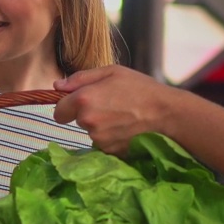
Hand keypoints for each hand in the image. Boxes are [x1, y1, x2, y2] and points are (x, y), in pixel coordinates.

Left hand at [53, 65, 174, 155]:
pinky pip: (103, 143)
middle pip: (77, 121)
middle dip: (87, 114)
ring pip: (91, 132)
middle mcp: (87, 121)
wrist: (166, 113)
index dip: (68, 107)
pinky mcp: (110, 151)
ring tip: (122, 116)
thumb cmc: (140, 88)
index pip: (59, 111)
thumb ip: (80, 78)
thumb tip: (57, 86)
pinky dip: (111, 137)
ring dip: (100, 126)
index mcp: (83, 99)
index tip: (80, 103)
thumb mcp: (111, 72)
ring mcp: (98, 138)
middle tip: (111, 105)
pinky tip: (126, 128)